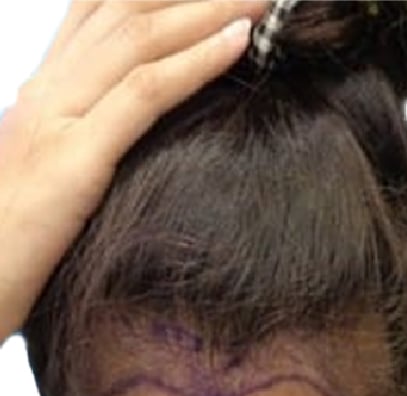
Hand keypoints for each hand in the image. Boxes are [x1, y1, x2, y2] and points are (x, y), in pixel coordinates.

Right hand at [0, 0, 269, 341]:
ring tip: (259, 1)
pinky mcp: (72, 157)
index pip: (99, 12)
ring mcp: (56, 119)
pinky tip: (238, 43)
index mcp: (43, 92)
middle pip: (125, 10)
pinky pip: (143, 93)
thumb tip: (125, 132)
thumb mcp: (50, 172)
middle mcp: (48, 91)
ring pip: (138, 38)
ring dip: (208, 12)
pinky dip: (196, 63)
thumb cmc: (12, 239)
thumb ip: (83, 139)